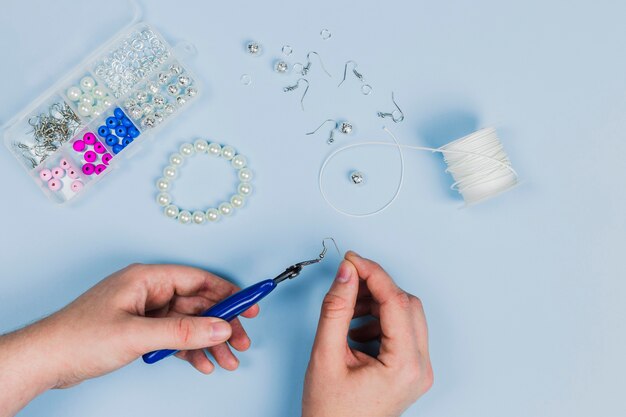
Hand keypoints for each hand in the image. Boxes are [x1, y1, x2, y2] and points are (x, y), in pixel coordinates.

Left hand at [0, 264, 257, 416]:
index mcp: (148, 279)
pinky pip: (175, 337)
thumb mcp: (138, 334)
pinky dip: (190, 350)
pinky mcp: (140, 331)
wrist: (46, 360)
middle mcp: (149, 292)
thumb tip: (220, 327)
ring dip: (209, 342)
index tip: (249, 306)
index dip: (227, 293)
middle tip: (241, 341)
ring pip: (189, 323)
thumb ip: (183, 331)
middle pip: (198, 304)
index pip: (198, 281)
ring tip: (227, 360)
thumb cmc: (79, 337)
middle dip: (221, 325)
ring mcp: (145, 312)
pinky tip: (203, 364)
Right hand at [302, 252, 432, 416]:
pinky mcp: (410, 370)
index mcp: (404, 366)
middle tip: (348, 281)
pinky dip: (380, 321)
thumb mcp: (326, 356)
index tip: (352, 260)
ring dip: (377, 305)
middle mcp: (419, 367)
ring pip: (406, 315)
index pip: (396, 302)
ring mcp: (417, 370)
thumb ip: (336, 309)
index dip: (373, 274)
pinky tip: (355, 331)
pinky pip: (402, 331)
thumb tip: (347, 274)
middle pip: (407, 305)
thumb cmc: (331, 413)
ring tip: (348, 314)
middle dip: (376, 288)